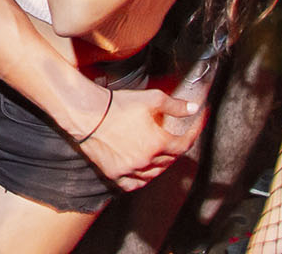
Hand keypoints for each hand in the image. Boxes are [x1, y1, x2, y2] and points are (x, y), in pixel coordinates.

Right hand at [76, 88, 203, 187]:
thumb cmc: (115, 105)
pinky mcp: (115, 175)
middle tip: (172, 136)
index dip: (192, 134)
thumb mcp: (150, 98)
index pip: (184, 144)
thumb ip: (175, 106)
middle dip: (174, 147)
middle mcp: (146, 161)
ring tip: (157, 152)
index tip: (195, 127)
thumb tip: (192, 109)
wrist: (86, 112)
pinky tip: (141, 169)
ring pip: (154, 174)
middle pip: (170, 159)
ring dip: (160, 164)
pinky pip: (135, 183)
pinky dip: (141, 177)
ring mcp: (130, 170)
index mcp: (158, 144)